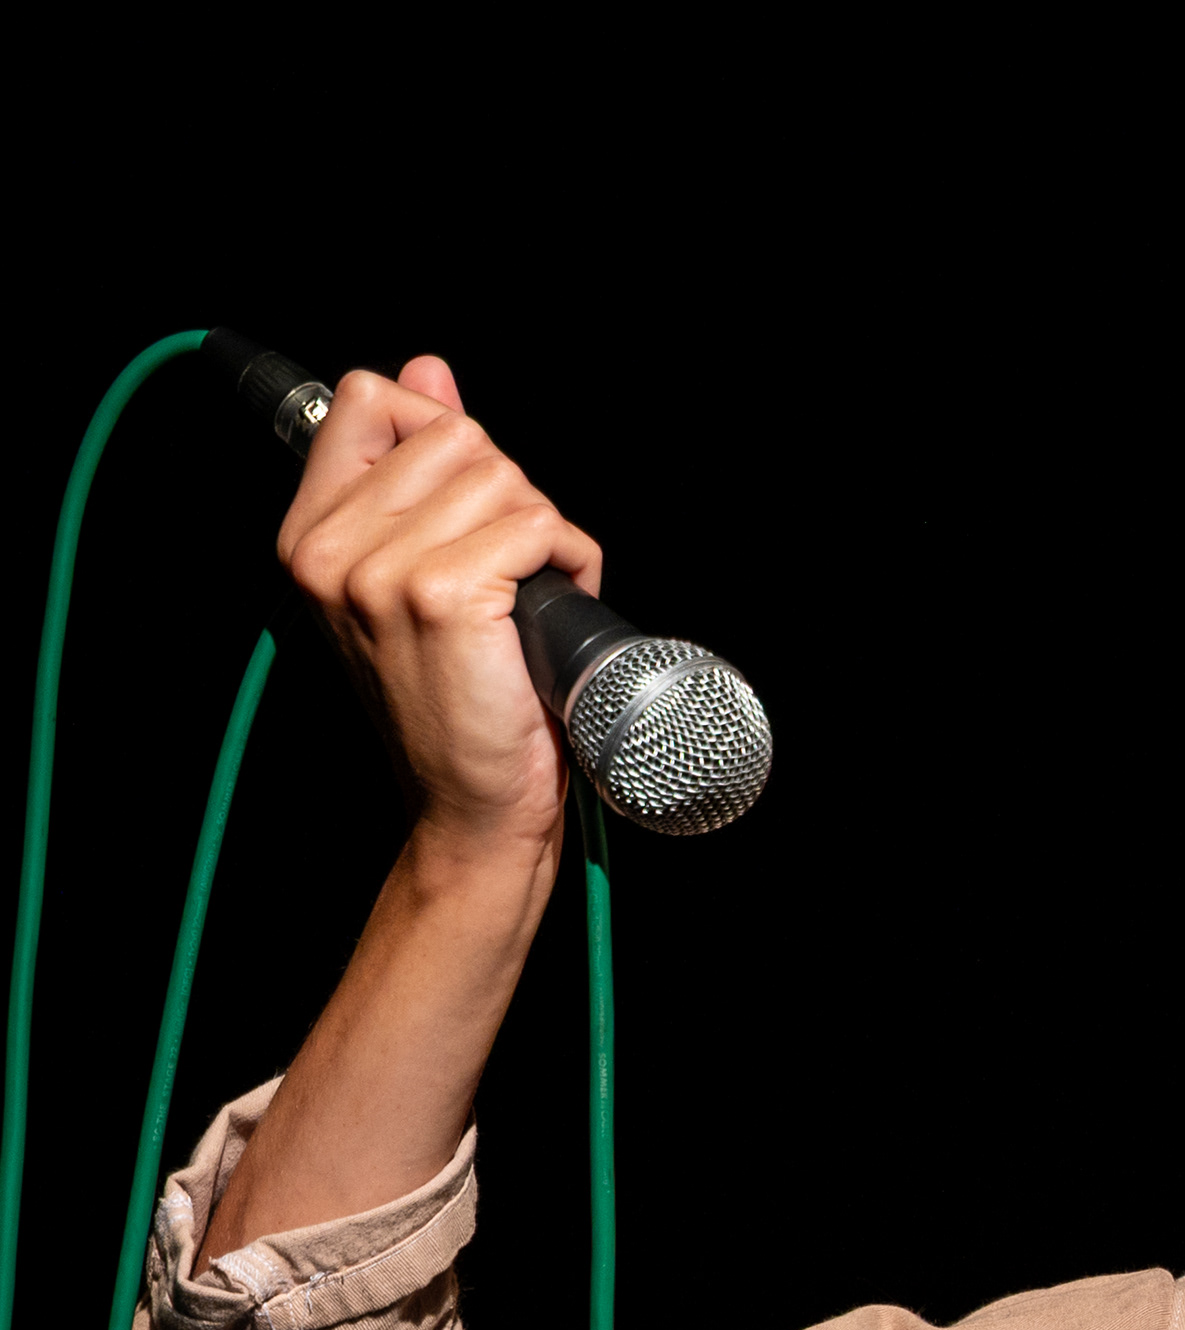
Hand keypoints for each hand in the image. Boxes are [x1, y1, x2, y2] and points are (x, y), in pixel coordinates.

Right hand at [275, 355, 599, 868]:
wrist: (473, 802)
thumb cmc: (458, 695)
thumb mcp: (416, 573)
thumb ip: (412, 467)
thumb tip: (427, 369)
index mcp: (310, 534)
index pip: (370, 399)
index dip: (444, 432)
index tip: (468, 501)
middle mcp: (330, 548)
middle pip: (457, 435)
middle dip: (510, 495)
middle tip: (510, 572)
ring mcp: (382, 571)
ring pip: (505, 479)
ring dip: (546, 534)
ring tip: (528, 600)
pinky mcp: (444, 596)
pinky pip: (538, 525)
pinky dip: (572, 560)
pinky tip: (549, 612)